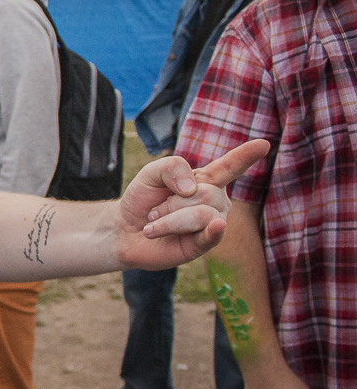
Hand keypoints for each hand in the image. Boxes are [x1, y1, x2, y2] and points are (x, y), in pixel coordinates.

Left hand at [115, 139, 269, 269]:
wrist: (125, 230)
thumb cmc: (143, 199)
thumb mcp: (151, 173)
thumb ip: (172, 166)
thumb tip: (193, 187)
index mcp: (207, 180)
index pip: (230, 166)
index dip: (245, 156)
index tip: (264, 143)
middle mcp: (216, 201)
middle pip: (205, 194)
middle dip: (171, 202)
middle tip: (155, 210)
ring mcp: (212, 224)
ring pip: (201, 214)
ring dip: (168, 219)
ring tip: (154, 224)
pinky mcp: (203, 244)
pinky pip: (212, 234)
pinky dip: (212, 231)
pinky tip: (215, 227)